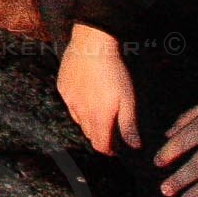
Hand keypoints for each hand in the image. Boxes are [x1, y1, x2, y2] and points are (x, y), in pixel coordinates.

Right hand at [58, 26, 141, 155]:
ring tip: (98, 112)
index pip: (100, 146)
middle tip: (109, 130)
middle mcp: (81, 113)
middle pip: (89, 134)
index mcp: (98, 118)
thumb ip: (129, 125)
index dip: (108, 151)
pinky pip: (70, 104)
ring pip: (78, 120)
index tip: (115, 149)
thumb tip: (135, 146)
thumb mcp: (128, 100)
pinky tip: (86, 94)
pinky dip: (78, 105)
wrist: (91, 46)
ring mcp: (69, 100)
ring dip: (88, 122)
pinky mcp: (62, 87)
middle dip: (99, 136)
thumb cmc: (114, 72)